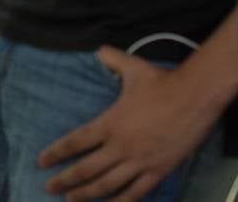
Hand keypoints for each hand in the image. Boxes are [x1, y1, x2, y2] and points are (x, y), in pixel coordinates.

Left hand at [39, 48, 218, 200]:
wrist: (195, 97)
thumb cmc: (161, 82)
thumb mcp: (132, 67)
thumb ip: (111, 59)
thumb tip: (99, 50)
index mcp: (109, 123)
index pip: (75, 142)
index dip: (56, 153)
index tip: (42, 161)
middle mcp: (120, 146)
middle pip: (86, 169)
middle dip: (65, 180)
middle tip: (49, 188)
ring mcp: (140, 161)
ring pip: (108, 184)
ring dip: (87, 194)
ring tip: (72, 199)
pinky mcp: (159, 170)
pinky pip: (137, 192)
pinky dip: (122, 201)